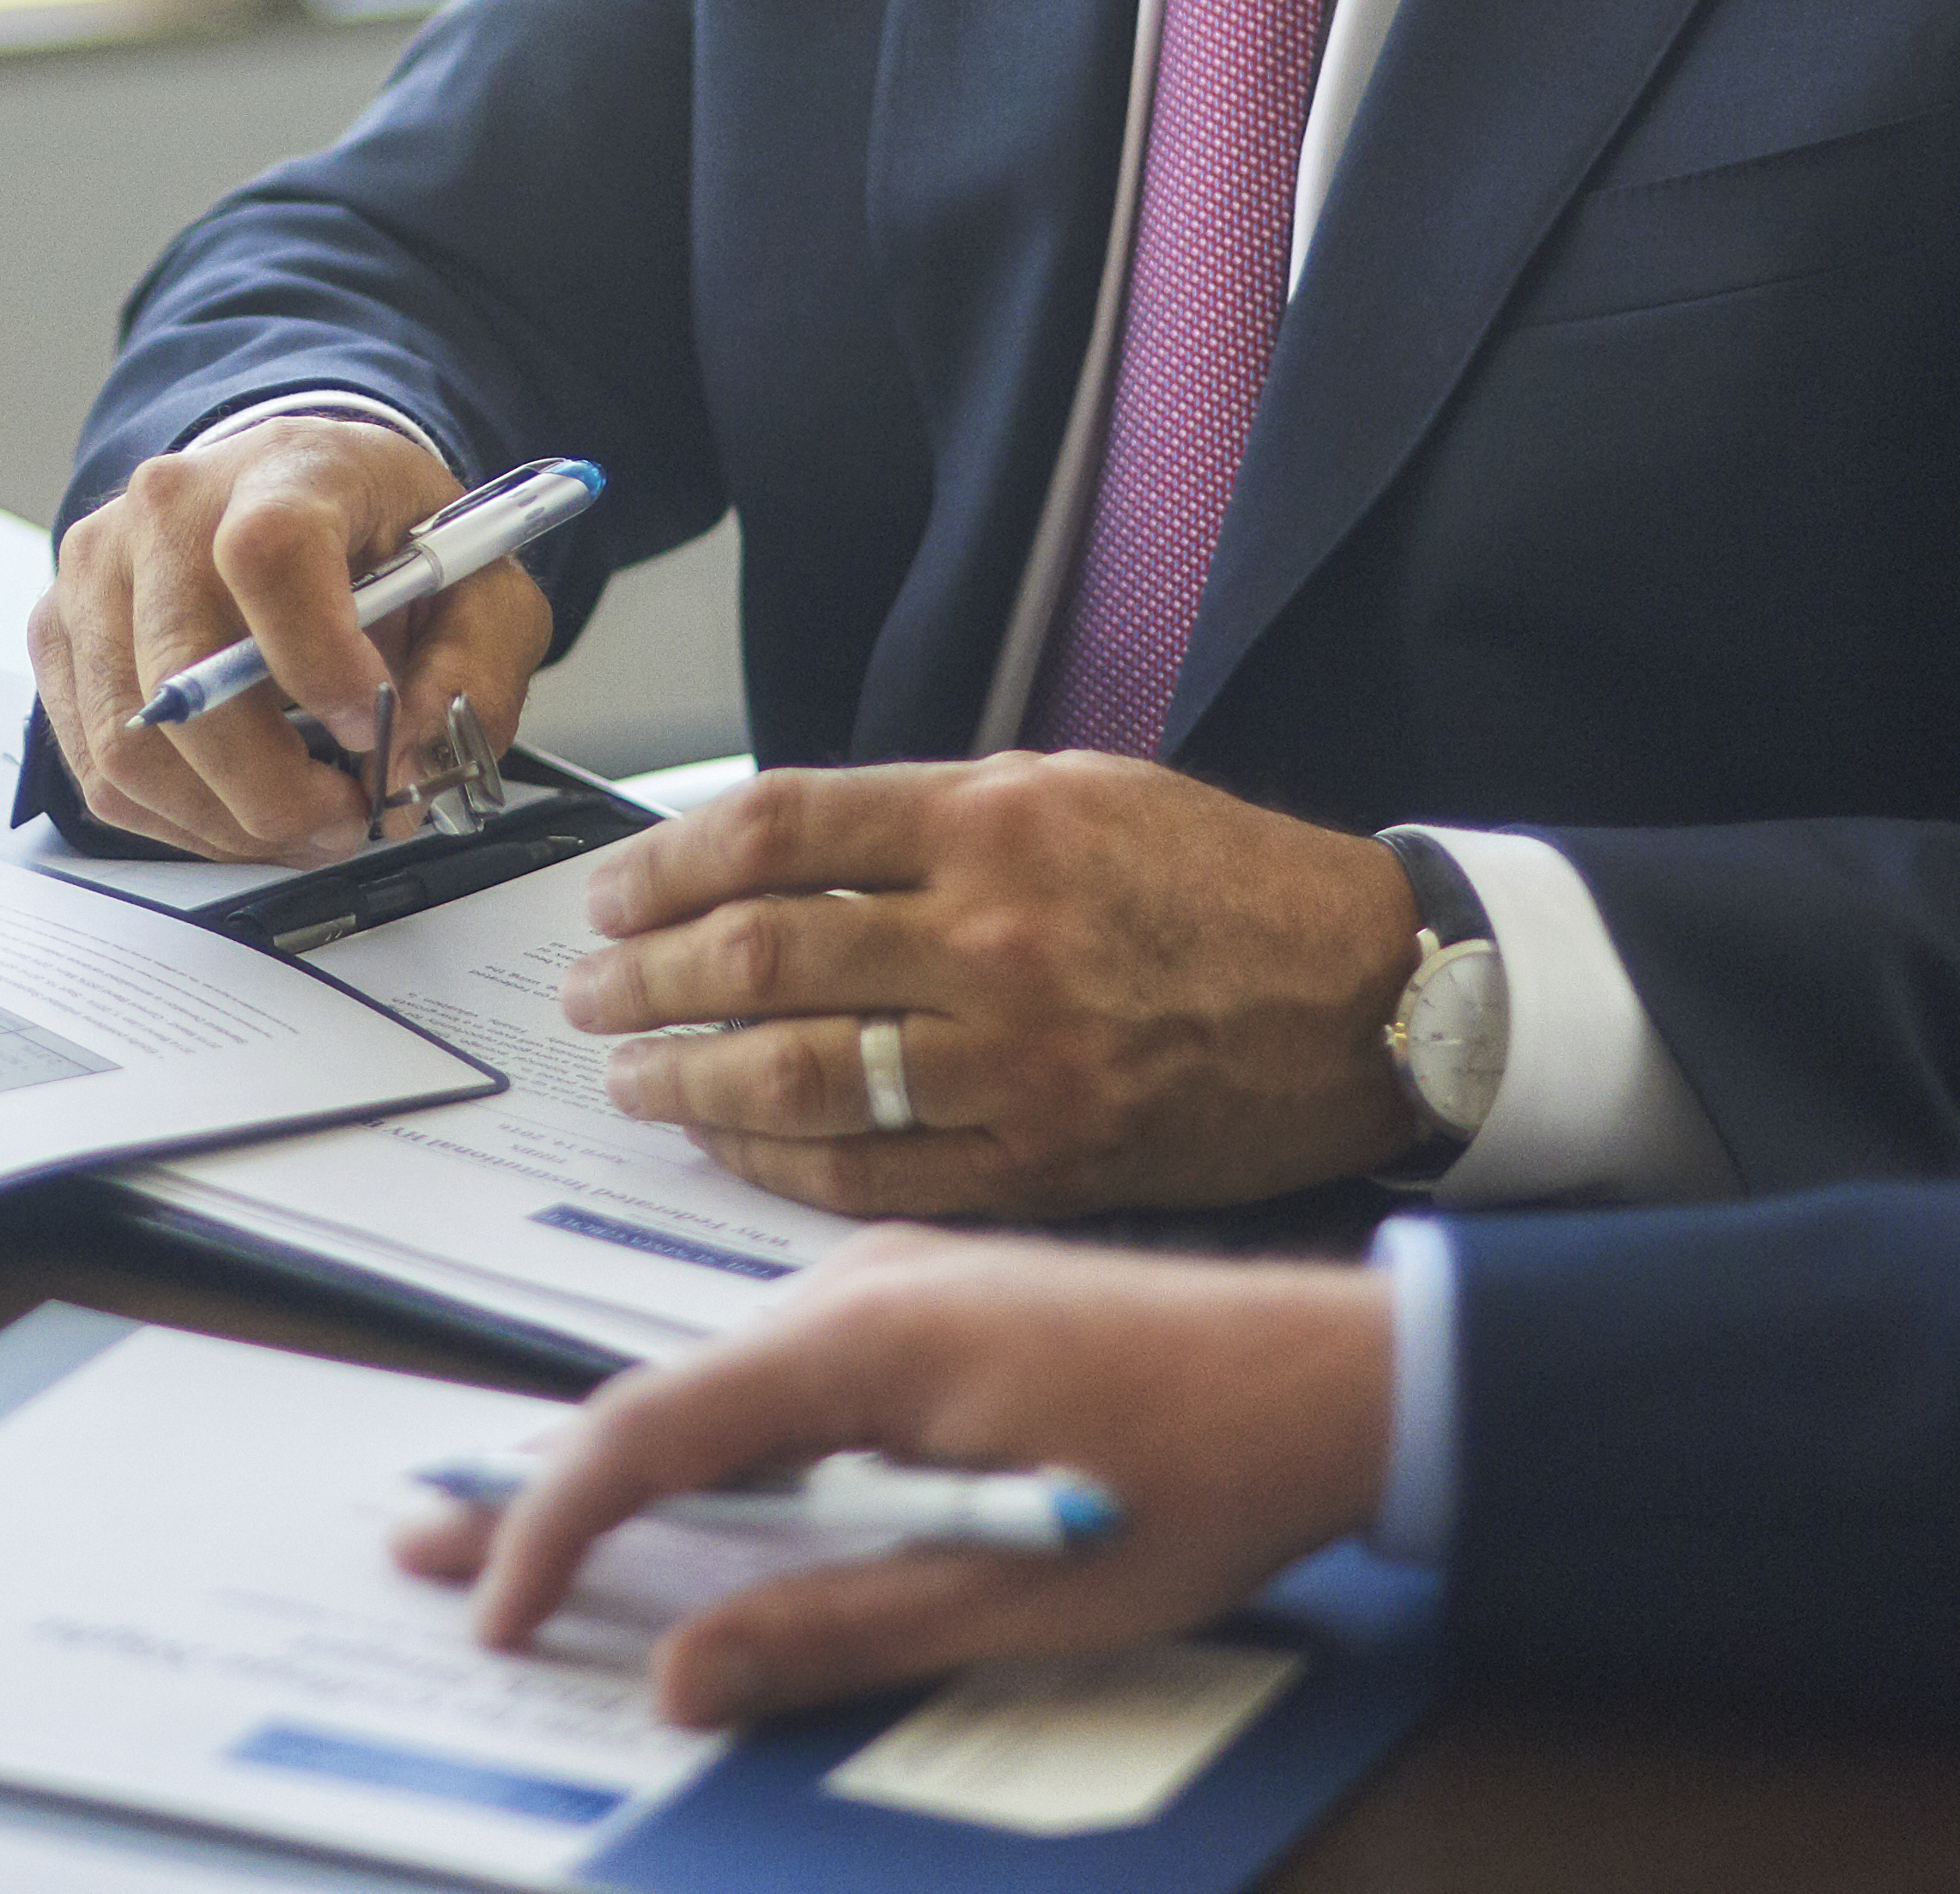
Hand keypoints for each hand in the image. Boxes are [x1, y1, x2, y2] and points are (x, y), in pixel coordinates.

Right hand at [27, 412, 560, 863]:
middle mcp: (166, 507)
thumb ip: (473, 668)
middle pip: (184, 678)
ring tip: (301, 817)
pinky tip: (240, 803)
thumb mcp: (479, 583)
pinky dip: (178, 818)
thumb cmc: (378, 538)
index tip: (372, 722)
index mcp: (285, 468)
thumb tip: (409, 755)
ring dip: (226, 821)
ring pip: (131, 745)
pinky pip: (97, 770)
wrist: (292, 493)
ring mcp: (95, 568)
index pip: (266, 554)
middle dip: (275, 790)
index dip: (317, 661)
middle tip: (348, 818)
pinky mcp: (58, 631)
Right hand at [388, 1225, 1394, 1724]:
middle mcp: (857, 1286)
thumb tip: (680, 1676)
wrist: (1341, 1373)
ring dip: (637, 1472)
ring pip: (723, 1391)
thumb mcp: (1018, 1593)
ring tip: (534, 1539)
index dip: (552, 1524)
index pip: (650, 1427)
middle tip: (429, 1548)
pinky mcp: (930, 1308)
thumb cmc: (1202, 1480)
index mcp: (862, 1338)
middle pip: (662, 1395)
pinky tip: (702, 1506)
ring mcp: (893, 1286)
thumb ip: (837, 1628)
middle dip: (547, 1489)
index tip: (491, 1608)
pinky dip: (724, 1451)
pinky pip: (789, 1383)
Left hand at [559, 756, 1422, 1218]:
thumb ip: (923, 820)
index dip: (662, 867)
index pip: (771, 834)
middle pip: (756, 956)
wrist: (1369, 994)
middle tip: (590, 993)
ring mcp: (1016, 1059)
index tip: (611, 894)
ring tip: (635, 1077)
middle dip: (642, 980)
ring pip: (794, 1075)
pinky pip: (870, 1170)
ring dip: (687, 1080)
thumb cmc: (1218, 882)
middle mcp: (993, 936)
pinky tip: (733, 1147)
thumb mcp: (1072, 790)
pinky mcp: (1044, 1158)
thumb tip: (770, 856)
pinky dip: (778, 1164)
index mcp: (991, 822)